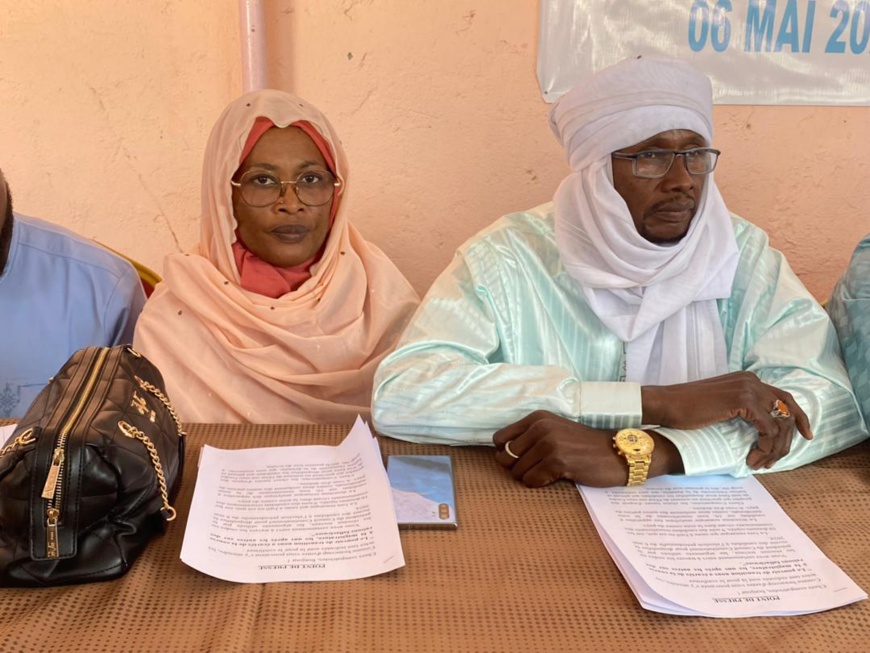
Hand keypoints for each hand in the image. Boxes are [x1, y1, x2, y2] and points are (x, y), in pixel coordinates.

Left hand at [492, 410, 682, 487]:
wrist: (616, 452)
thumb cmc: (584, 446)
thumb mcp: (554, 431)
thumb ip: (529, 437)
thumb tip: (500, 456)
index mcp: (536, 417)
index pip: (499, 439)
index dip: (506, 453)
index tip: (523, 458)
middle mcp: (539, 427)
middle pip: (504, 458)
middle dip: (518, 468)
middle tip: (539, 468)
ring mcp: (548, 443)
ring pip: (517, 472)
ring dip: (531, 477)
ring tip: (551, 471)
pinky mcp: (557, 461)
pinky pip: (531, 481)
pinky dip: (540, 483)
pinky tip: (557, 476)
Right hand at [641, 371, 812, 469]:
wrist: (667, 404)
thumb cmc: (686, 409)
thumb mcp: (721, 405)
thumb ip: (742, 408)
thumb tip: (760, 428)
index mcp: (747, 380)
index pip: (784, 397)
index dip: (799, 417)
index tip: (805, 436)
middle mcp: (751, 380)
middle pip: (788, 410)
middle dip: (788, 438)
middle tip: (778, 460)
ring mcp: (748, 388)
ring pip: (780, 422)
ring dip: (775, 448)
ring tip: (761, 463)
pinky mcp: (743, 401)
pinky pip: (768, 428)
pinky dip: (764, 447)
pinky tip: (753, 457)